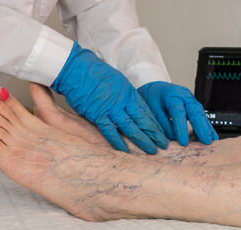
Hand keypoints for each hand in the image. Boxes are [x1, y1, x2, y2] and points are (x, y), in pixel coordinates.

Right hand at [51, 42, 167, 153]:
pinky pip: (109, 131)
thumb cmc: (94, 72)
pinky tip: (126, 150)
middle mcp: (122, 101)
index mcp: (128, 92)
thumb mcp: (116, 80)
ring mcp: (110, 108)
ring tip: (151, 150)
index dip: (154, 123)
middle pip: (142, 120)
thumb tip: (129, 107)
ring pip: (130, 127)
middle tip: (164, 145)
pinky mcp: (96, 114)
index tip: (162, 132)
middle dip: (154, 133)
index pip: (145, 111)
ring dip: (142, 140)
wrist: (76, 67)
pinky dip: (117, 141)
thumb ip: (124, 95)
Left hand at [138, 81, 217, 145]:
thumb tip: (175, 140)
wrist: (156, 89)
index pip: (178, 113)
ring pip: (201, 114)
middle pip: (195, 112)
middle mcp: (184, 96)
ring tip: (212, 141)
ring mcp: (191, 100)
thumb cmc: (153, 99)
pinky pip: (201, 116)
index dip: (181, 129)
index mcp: (172, 96)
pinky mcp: (194, 106)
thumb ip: (164, 126)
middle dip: (202, 128)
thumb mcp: (153, 112)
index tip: (184, 143)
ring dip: (207, 128)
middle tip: (206, 141)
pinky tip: (210, 136)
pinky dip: (206, 126)